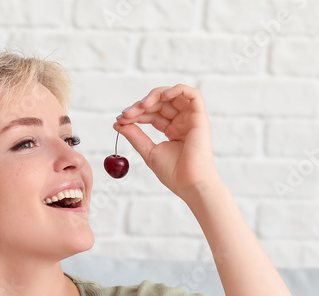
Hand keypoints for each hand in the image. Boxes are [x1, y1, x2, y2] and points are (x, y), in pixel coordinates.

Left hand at [113, 84, 220, 203]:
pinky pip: (193, 94)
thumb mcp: (149, 151)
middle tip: (126, 114)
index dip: (136, 113)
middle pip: (160, 103)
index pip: (152, 114)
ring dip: (155, 96)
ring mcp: (191, 119)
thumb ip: (135, 136)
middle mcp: (182, 122)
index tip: (120, 120)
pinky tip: (162, 96)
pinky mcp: (200, 117)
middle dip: (141, 106)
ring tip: (142, 105)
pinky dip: (177, 89)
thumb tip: (118, 124)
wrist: (190, 184)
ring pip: (174, 95)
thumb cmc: (174, 173)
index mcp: (172, 130)